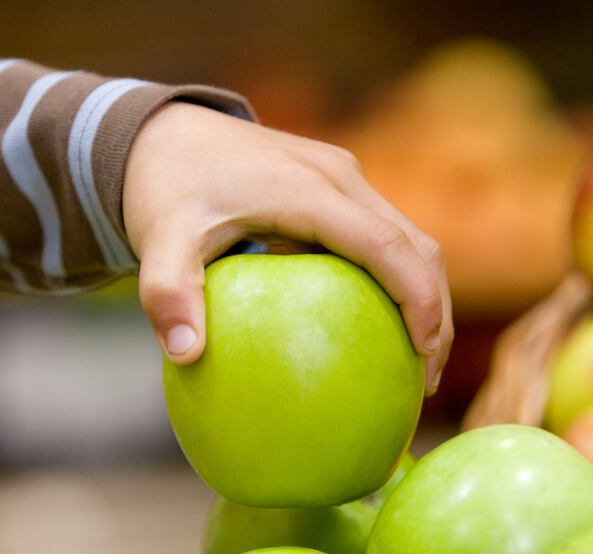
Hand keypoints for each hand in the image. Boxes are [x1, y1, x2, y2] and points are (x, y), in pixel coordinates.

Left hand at [124, 102, 452, 394]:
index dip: (418, 300)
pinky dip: (397, 282)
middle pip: (418, 245)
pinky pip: (383, 237)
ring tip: (416, 365)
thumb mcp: (157, 238)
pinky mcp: (338, 187)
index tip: (423, 355)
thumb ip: (167, 293)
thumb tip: (185, 355)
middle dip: (435, 311)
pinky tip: (378, 332)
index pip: (387, 246)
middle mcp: (340, 177)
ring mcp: (344, 179)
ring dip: (424, 297)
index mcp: (310, 189)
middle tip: (425, 381)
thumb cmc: (163, 187)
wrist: (161, 133)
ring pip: (410, 239)